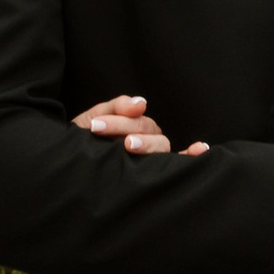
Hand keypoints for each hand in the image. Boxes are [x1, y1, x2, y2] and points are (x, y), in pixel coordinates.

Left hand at [73, 92, 208, 158]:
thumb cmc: (83, 144)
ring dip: (148, 143)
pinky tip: (200, 147)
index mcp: (132, 126)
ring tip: (129, 145)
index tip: (94, 125)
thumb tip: (140, 103)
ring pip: (161, 144)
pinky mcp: (157, 171)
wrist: (74, 170)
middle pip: (147, 128)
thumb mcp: (92, 121)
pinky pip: (179, 162)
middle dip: (125, 127)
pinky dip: (191, 155)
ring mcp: (152, 154)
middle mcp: (145, 138)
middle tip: (103, 132)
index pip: (133, 118)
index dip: (117, 120)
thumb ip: (114, 109)